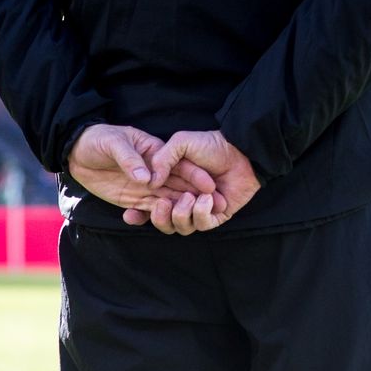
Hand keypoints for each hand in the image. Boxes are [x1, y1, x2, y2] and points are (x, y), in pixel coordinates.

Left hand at [66, 125, 221, 229]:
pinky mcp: (131, 199)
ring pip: (166, 200)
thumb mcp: (114, 142)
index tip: (210, 186)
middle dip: (195, 197)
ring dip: (178, 210)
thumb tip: (145, 178)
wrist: (77, 151)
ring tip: (188, 218)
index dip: (196, 175)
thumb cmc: (99, 138)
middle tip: (211, 207)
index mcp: (155, 152)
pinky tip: (161, 221)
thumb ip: (129, 159)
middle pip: (178, 186)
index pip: (180, 165)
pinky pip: (145, 210)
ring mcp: (144, 187)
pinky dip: (152, 217)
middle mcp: (154, 172)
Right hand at [140, 130, 261, 235]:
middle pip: (162, 222)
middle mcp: (181, 200)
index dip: (137, 215)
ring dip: (181, 214)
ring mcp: (198, 210)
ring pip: (180, 227)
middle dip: (158, 217)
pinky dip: (201, 213)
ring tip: (189, 197)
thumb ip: (162, 159)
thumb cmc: (211, 145)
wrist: (241, 150)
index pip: (148, 206)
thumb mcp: (180, 143)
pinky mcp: (215, 216)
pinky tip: (207, 199)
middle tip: (162, 203)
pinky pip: (202, 225)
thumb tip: (150, 181)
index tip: (129, 214)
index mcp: (170, 187)